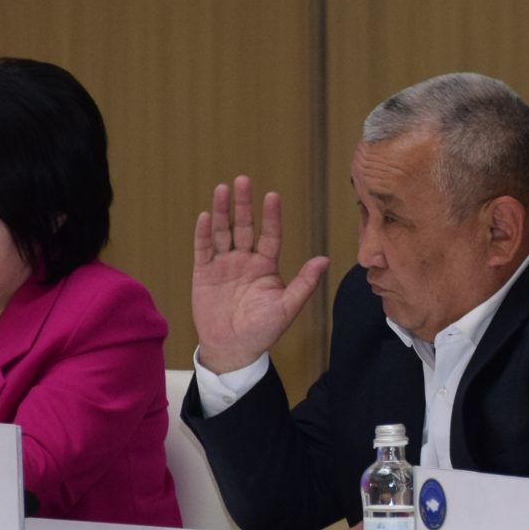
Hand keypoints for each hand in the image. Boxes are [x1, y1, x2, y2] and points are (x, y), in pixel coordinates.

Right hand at [192, 177, 330, 373]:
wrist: (233, 349)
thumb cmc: (262, 331)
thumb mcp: (287, 307)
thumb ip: (304, 283)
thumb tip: (325, 259)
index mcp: (266, 266)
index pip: (270, 235)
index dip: (271, 216)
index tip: (272, 196)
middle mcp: (245, 260)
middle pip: (244, 226)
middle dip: (243, 204)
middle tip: (243, 180)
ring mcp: (223, 264)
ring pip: (223, 232)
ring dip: (222, 211)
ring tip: (223, 189)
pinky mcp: (204, 273)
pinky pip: (203, 249)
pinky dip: (204, 233)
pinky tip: (206, 216)